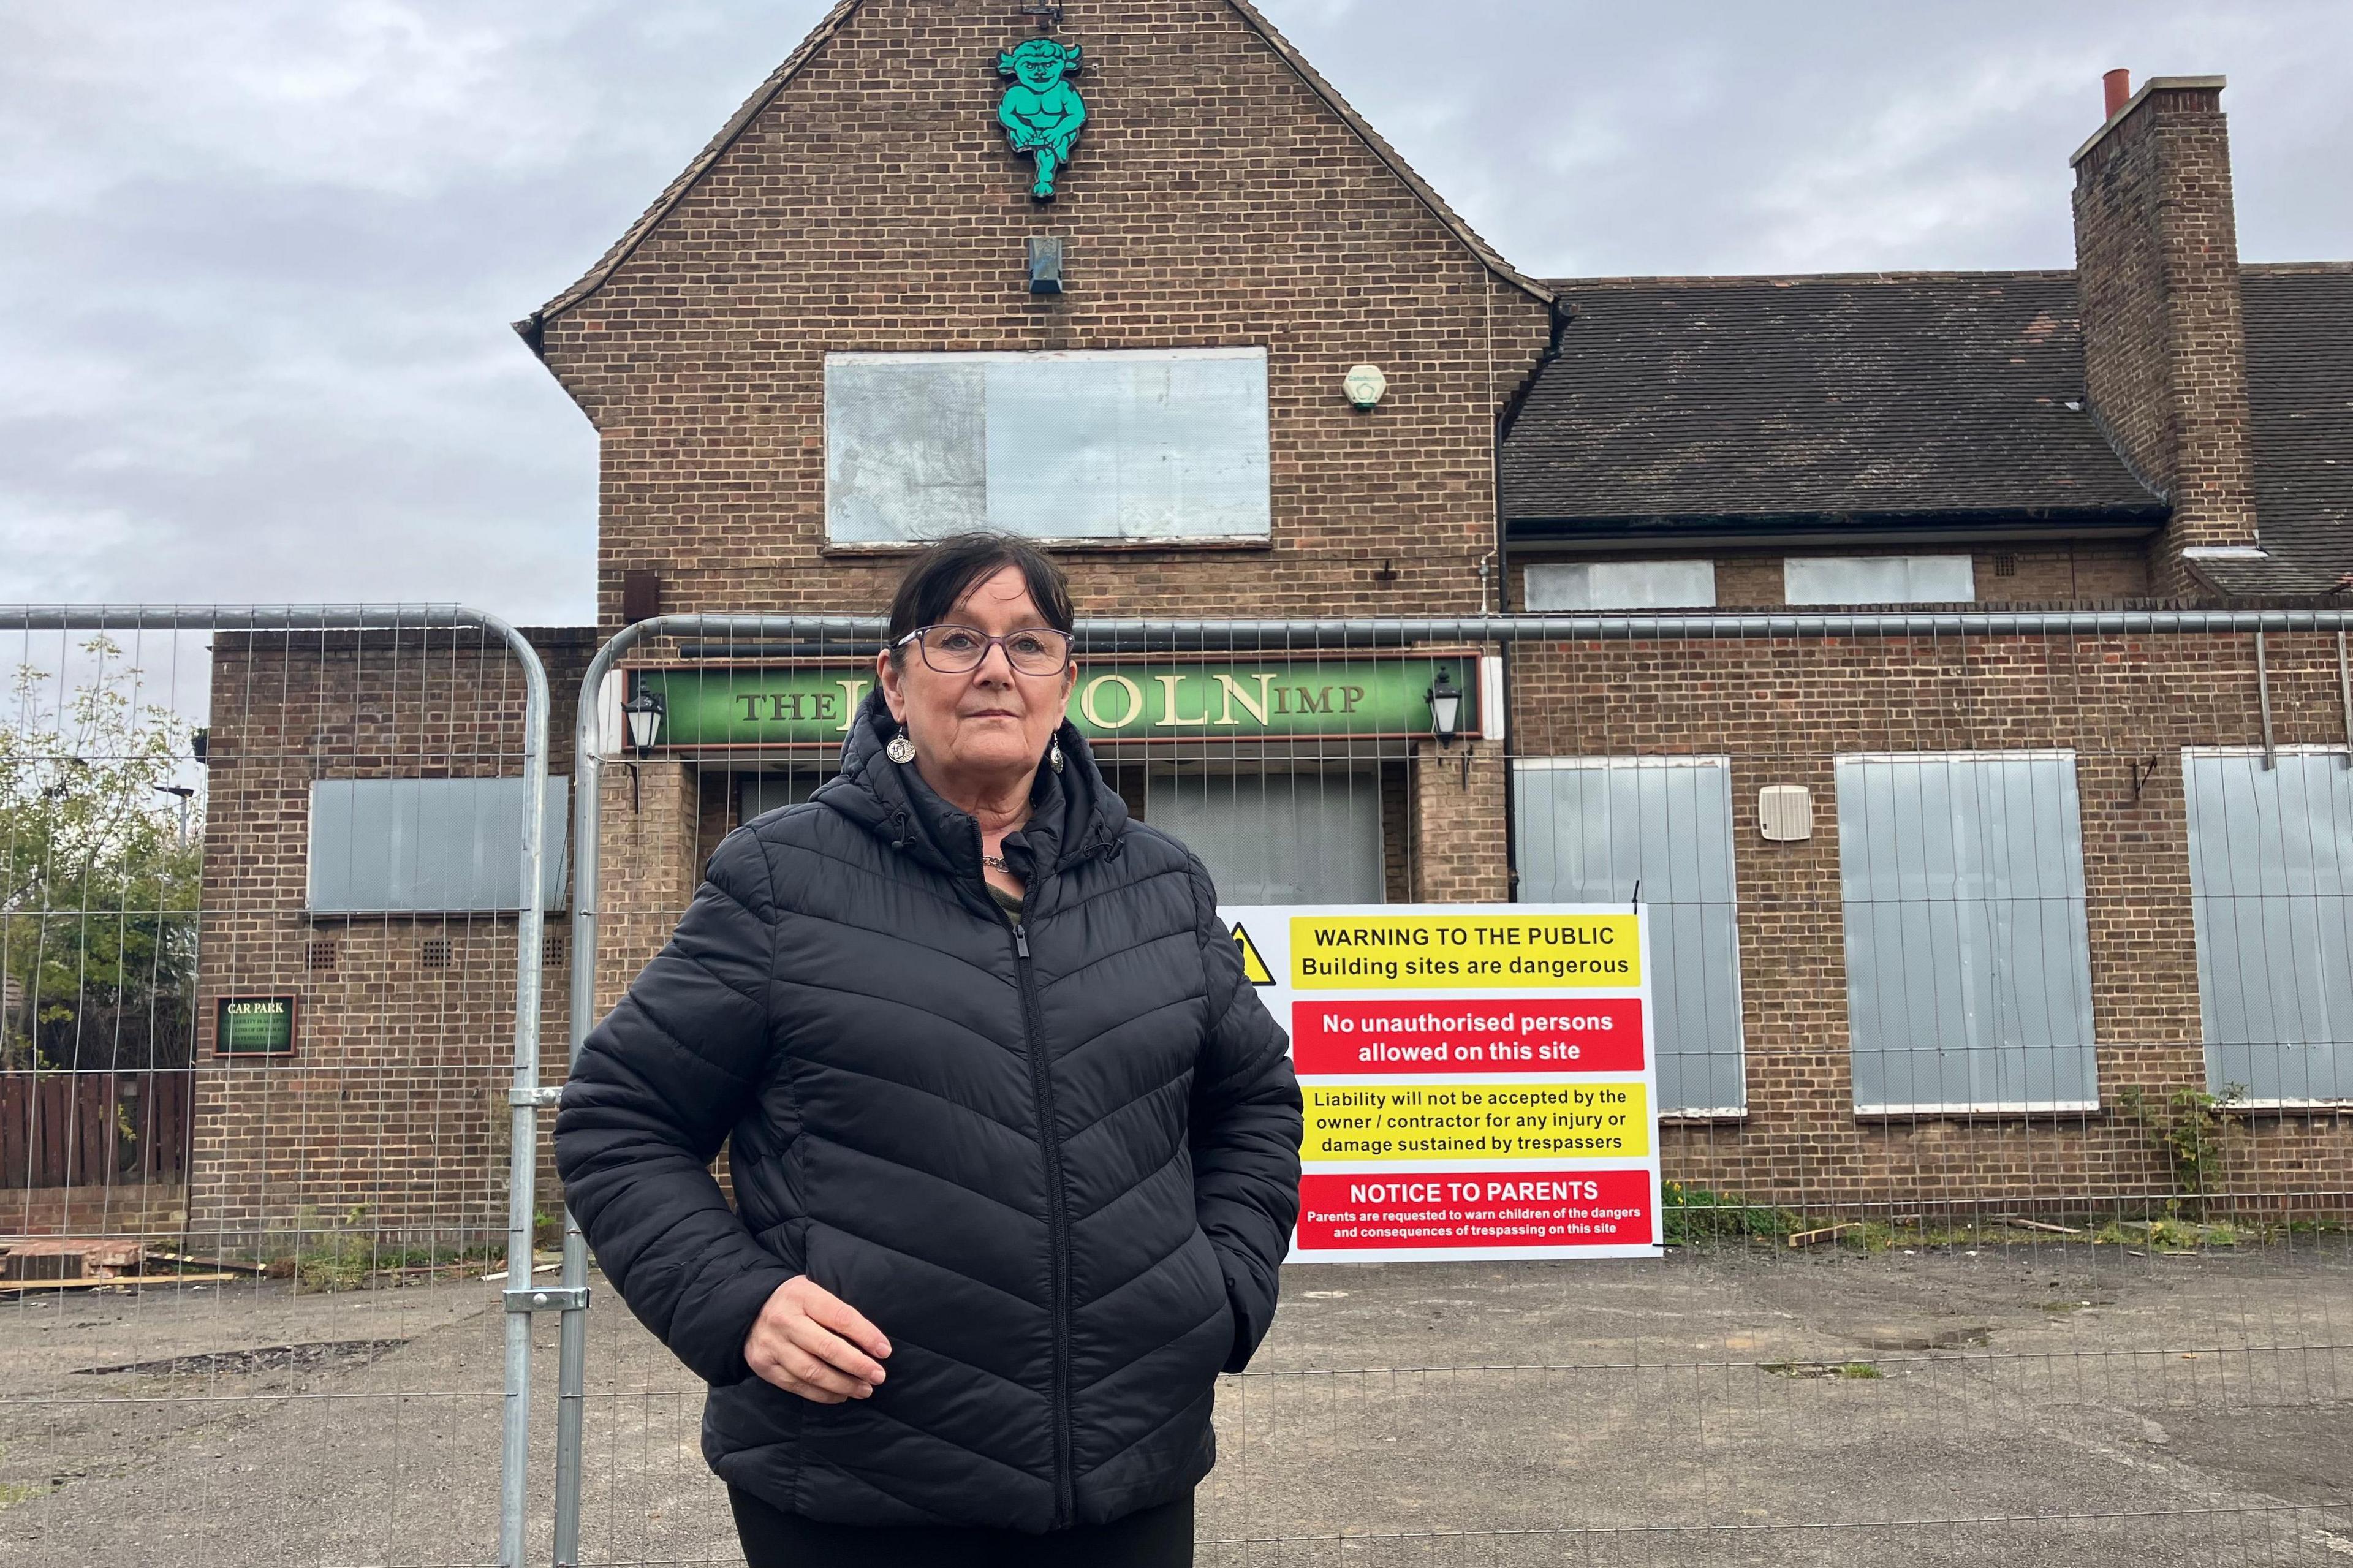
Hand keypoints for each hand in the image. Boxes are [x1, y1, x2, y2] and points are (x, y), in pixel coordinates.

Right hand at [743, 1276, 890, 1402]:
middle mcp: (784, 1321)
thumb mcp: (813, 1292)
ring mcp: (772, 1345)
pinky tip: (841, 1395)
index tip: (884, 1350)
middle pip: (826, 1348)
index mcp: (802, 1296)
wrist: (748, 1308)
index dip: (865, 1334)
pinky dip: (822, 1394)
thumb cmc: (794, 1301)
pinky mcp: (764, 1366)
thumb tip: (871, 1341)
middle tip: (878, 1376)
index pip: (840, 1316)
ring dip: (843, 1384)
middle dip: (857, 1365)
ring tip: (864, 1389)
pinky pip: (797, 1386)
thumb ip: (837, 1312)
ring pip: (812, 1372)